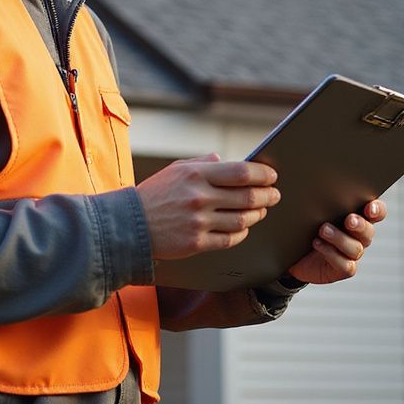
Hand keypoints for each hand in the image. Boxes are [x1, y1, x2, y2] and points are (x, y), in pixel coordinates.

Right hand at [136, 153, 280, 259]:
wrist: (128, 225)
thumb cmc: (153, 195)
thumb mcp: (176, 170)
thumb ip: (202, 163)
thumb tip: (224, 159)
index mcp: (196, 175)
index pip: (241, 172)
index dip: (263, 174)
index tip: (272, 176)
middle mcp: (200, 198)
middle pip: (247, 197)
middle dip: (268, 195)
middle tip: (275, 195)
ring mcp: (199, 222)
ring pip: (243, 219)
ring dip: (257, 214)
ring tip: (261, 210)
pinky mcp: (197, 243)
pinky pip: (230, 239)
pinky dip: (242, 232)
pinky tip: (244, 227)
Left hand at [287, 200, 385, 284]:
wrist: (293, 253)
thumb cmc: (304, 225)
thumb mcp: (310, 207)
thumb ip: (316, 196)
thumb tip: (309, 179)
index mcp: (356, 216)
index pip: (376, 212)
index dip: (377, 210)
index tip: (369, 208)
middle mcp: (358, 236)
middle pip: (369, 231)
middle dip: (360, 225)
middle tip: (349, 220)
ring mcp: (351, 254)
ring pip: (356, 248)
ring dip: (340, 238)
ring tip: (323, 230)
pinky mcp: (342, 269)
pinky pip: (345, 264)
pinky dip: (331, 254)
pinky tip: (317, 243)